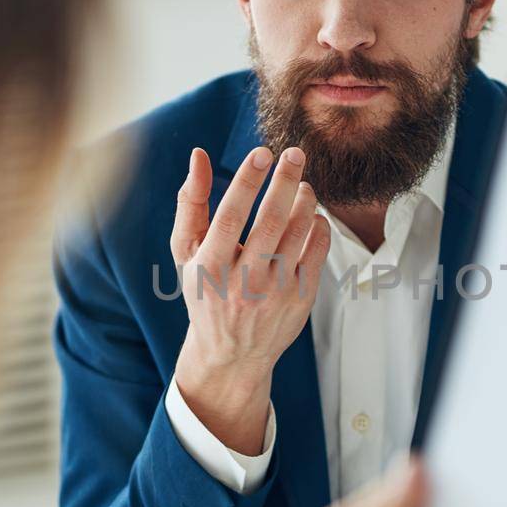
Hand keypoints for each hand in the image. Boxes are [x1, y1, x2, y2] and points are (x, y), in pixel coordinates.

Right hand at [170, 145, 330, 453]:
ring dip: (305, 202)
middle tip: (296, 154)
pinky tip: (314, 215)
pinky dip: (319, 228)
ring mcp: (274, 293)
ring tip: (304, 185)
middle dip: (285, 182)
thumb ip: (191, 203)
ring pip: (298, 235)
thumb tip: (198, 155)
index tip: (262, 153)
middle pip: (269, 222)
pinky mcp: (300, 300)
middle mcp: (242, 282)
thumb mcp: (186, 253)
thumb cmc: (206, 290)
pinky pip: (317, 254)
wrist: (231, 352)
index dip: (247, 182)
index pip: (230, 217)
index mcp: (209, 267)